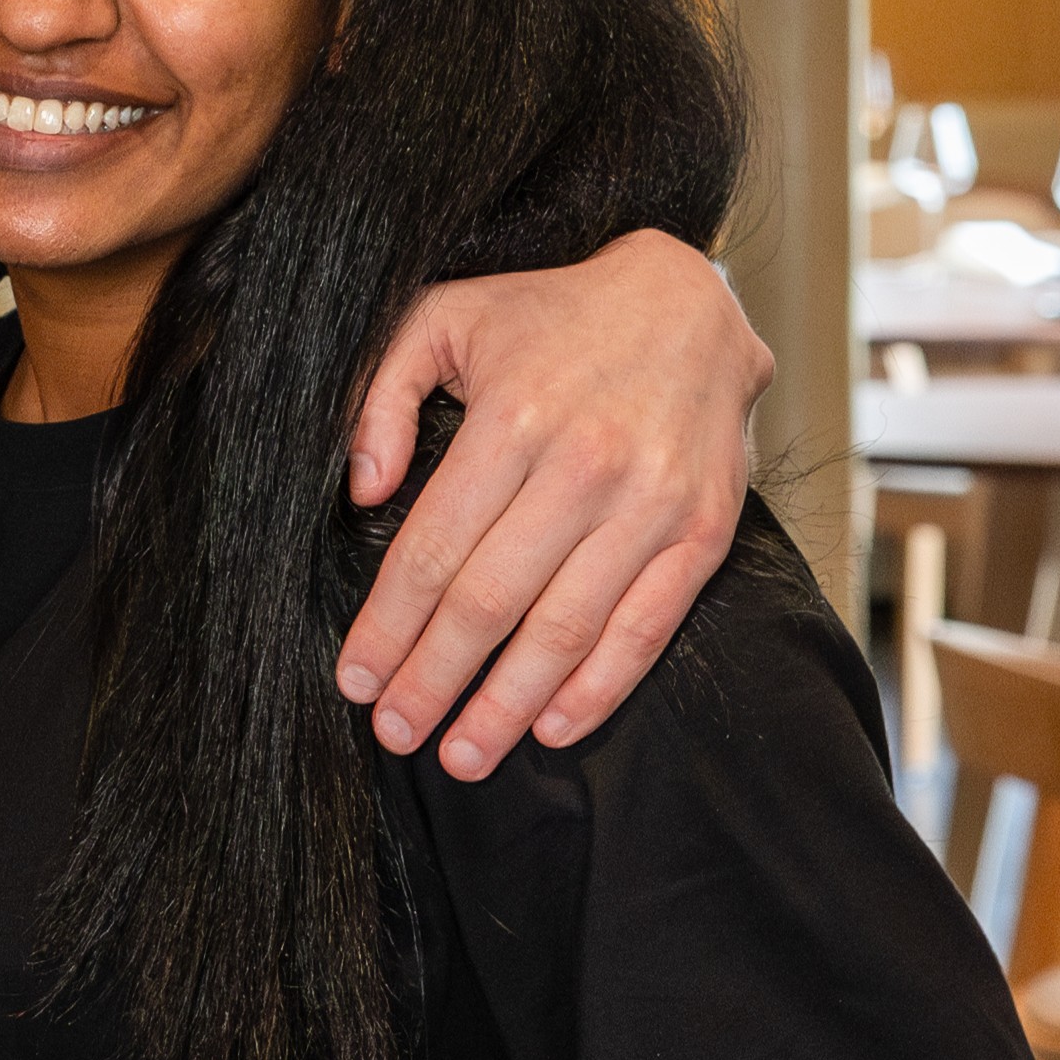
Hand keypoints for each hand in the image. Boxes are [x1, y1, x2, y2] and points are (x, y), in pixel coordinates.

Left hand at [337, 229, 767, 774]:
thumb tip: (363, 489)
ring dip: (505, 706)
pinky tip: (549, 726)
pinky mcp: (704, 531)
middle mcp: (584, 466)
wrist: (689, 303)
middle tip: (394, 732)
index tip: (354, 679)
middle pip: (490, 602)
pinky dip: (597, 689)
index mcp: (513, 418)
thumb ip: (384, 395)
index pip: (432, 550)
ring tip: (461, 755)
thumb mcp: (445, 317)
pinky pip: (645, 629)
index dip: (387, 626)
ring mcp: (652, 505)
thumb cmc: (550, 316)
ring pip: (564, 631)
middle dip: (433, 680)